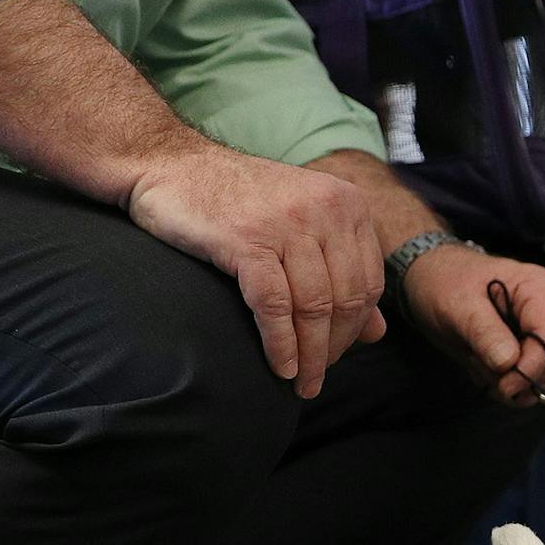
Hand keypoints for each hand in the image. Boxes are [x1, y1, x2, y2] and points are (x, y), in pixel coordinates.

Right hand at [127, 139, 385, 398]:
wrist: (167, 163)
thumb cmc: (236, 201)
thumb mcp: (302, 226)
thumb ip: (343, 272)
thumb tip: (377, 333)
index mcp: (348, 204)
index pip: (369, 284)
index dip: (355, 328)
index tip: (336, 354)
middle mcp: (325, 210)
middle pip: (346, 299)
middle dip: (334, 348)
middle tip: (316, 378)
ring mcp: (287, 223)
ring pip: (314, 307)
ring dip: (309, 355)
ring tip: (299, 382)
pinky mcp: (247, 240)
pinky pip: (275, 306)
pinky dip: (280, 343)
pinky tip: (279, 366)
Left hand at [403, 246, 544, 404]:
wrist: (432, 279)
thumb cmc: (445, 281)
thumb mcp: (458, 304)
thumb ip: (485, 332)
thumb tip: (509, 363)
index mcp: (539, 289)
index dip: (531, 367)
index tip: (504, 386)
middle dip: (514, 375)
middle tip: (477, 365)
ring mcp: (538, 332)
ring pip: (538, 375)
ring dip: (504, 379)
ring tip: (474, 358)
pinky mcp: (527, 349)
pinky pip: (524, 378)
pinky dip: (499, 380)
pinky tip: (478, 362)